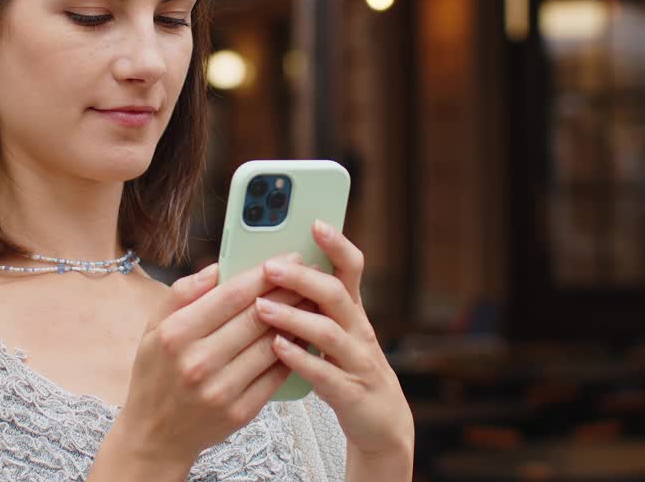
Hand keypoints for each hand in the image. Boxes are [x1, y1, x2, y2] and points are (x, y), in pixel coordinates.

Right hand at [113, 254, 305, 467]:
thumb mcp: (153, 328)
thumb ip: (182, 293)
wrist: (155, 435)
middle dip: (290, 290)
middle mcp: (199, 361)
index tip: (287, 258)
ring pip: (273, 344)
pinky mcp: (241, 412)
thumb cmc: (155, 375)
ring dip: (298, 319)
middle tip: (311, 274)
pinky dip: (293, 352)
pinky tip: (302, 336)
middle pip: (257, 316)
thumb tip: (217, 267)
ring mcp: (222, 389)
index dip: (264, 273)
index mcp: (177, 333)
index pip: (231, 294)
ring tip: (313, 301)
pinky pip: (276, 374)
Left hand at [255, 221, 413, 459]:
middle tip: (270, 266)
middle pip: (335, 294)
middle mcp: (358, 330)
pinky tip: (276, 348)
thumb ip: (311, 303)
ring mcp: (357, 361)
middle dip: (302, 277)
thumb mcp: (336, 330)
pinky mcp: (351, 393)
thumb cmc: (347, 370)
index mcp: (352, 311)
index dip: (336, 244)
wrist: (381, 422)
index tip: (315, 223)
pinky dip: (300, 359)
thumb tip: (275, 269)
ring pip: (329, 332)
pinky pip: (325, 373)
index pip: (350, 268)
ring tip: (262, 307)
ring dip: (294, 317)